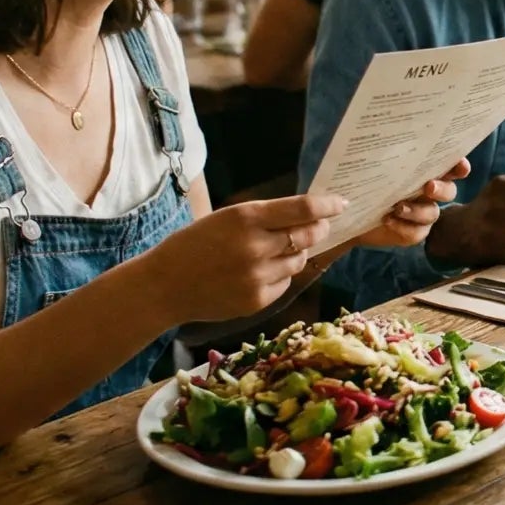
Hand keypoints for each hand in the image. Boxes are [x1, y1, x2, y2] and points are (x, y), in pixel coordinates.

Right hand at [139, 193, 347, 322]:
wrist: (163, 286)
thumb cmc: (194, 245)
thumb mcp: (225, 218)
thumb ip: (264, 217)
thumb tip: (306, 214)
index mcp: (246, 218)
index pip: (303, 209)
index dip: (328, 206)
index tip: (341, 204)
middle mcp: (256, 247)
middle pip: (310, 235)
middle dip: (320, 228)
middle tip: (320, 225)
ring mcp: (258, 277)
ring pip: (299, 260)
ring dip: (297, 252)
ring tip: (276, 249)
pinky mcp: (257, 301)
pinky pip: (285, 283)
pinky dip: (281, 274)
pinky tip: (260, 271)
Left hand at [351, 159, 469, 249]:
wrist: (350, 211)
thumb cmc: (364, 180)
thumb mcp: (371, 164)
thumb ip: (382, 155)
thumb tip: (383, 142)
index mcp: (425, 171)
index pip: (450, 166)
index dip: (459, 166)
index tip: (460, 166)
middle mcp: (429, 192)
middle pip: (449, 191)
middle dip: (442, 189)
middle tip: (428, 187)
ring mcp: (423, 214)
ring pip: (432, 213)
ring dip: (417, 210)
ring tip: (398, 207)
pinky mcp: (413, 232)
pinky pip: (417, 233)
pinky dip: (404, 227)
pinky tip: (388, 220)